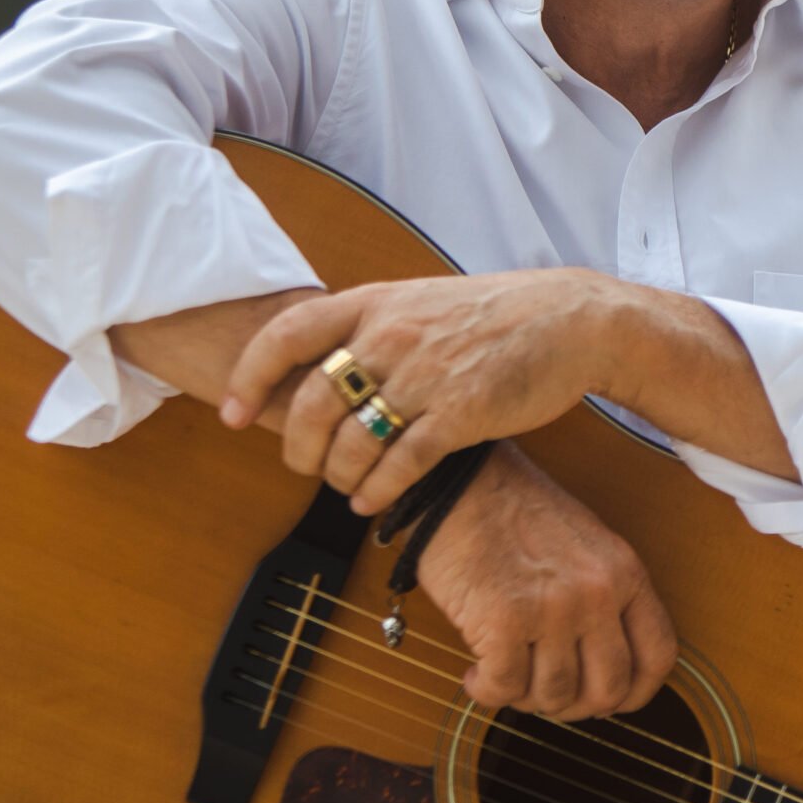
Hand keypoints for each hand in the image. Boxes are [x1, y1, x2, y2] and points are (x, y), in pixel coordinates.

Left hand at [219, 269, 622, 512]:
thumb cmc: (501, 314)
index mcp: (377, 303)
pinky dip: (378, 491)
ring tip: (347, 487)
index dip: (249, 377)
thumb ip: (377, 327)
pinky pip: (400, 465)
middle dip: (296, 447)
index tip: (230, 411)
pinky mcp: (461, 414)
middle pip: (311, 403)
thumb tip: (327, 366)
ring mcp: (426, 376)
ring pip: (352, 443)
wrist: (572, 320)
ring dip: (339, 476)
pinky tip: (374, 501)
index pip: (287, 334)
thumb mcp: (425, 301)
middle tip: (301, 465)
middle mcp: (392, 337)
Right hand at [421, 443, 677, 718]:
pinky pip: (505, 689)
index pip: (657, 657)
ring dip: (524, 698)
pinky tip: (475, 673)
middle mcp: (597, 593)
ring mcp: (553, 609)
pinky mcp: (502, 621)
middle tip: (542, 693)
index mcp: (625, 573)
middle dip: (574, 707)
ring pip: (554, 696)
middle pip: (607, 690)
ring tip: (502, 673)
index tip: (610, 703)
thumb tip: (601, 676)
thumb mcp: (584, 546)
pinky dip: (486, 691)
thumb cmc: (513, 511)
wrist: (459, 480)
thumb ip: (603, 601)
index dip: (635, 693)